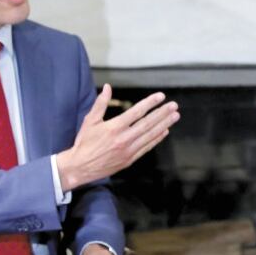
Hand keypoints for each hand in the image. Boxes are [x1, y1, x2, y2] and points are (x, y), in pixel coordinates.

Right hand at [57, 84, 178, 191]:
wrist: (80, 167)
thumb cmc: (84, 142)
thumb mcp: (90, 121)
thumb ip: (100, 103)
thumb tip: (107, 87)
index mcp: (114, 127)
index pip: (137, 112)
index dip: (150, 103)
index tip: (161, 96)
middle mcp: (124, 139)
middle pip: (148, 123)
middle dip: (163, 113)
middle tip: (174, 106)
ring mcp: (128, 150)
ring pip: (150, 135)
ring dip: (164, 124)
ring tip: (175, 116)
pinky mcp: (130, 159)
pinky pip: (147, 147)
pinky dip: (157, 139)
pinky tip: (164, 131)